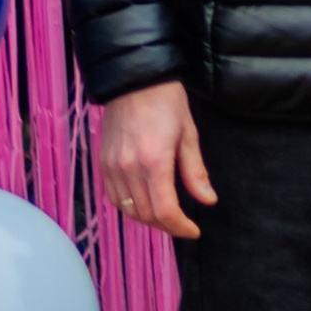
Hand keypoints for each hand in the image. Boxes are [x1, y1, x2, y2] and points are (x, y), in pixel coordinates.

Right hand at [99, 82, 215, 242]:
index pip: (165, 211)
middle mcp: (129, 168)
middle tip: (182, 224)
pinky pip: (114, 197)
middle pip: (146, 215)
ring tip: (165, 216)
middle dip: (166, 226)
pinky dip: (129, 207)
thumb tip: (208, 200)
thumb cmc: (166, 102)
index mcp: (154, 162)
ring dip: (147, 219)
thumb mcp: (188, 134)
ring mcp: (112, 167)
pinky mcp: (102, 163)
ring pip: (128, 210)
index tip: (193, 231)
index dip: (180, 227)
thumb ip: (195, 172)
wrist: (133, 79)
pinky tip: (143, 203)